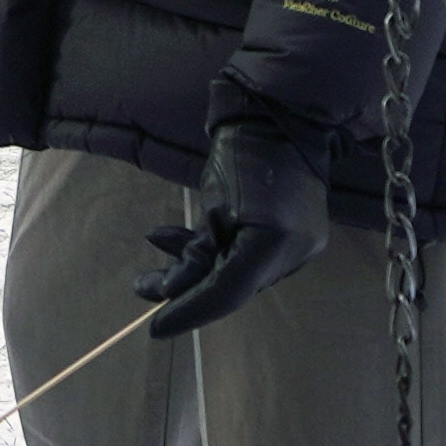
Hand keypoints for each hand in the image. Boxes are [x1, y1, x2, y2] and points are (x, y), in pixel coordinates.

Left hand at [136, 119, 332, 336]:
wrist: (282, 117)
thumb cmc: (242, 153)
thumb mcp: (212, 206)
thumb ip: (194, 254)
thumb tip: (169, 291)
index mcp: (274, 243)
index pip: (226, 293)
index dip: (188, 312)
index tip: (154, 327)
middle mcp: (293, 254)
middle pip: (233, 287)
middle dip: (188, 288)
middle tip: (145, 286)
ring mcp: (299, 247)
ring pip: (240, 272)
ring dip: (198, 266)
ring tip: (155, 251)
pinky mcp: (295, 237)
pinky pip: (251, 256)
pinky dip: (219, 252)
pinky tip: (178, 238)